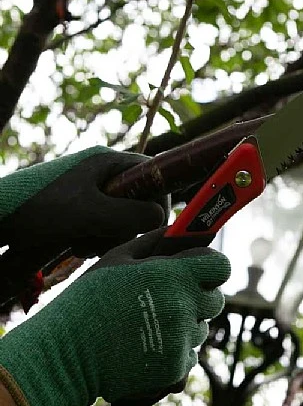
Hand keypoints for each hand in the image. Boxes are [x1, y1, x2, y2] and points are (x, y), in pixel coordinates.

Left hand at [0, 146, 166, 259]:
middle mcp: (102, 171)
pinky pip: (103, 222)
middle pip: (139, 199)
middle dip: (126, 225)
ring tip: (82, 244)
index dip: (160, 198)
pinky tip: (76, 244)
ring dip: (108, 236)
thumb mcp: (90, 213)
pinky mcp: (79, 206)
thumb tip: (160, 217)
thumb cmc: (39, 210)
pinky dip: (95, 238)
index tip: (152, 223)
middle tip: (105, 239)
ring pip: (121, 215)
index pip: (154, 172)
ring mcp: (90, 189)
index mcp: (108, 160)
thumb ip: (131, 214)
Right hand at [0, 230, 229, 405]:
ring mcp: (181, 340)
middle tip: (167, 299)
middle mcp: (184, 307)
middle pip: (215, 300)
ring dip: (184, 325)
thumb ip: (154, 241)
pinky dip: (174, 352)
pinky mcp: (175, 368)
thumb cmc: (89, 299)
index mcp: (174, 276)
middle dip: (197, 296)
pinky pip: (189, 355)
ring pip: (200, 329)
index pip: (221, 266)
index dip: (211, 266)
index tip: (197, 270)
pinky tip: (147, 347)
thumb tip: (178, 229)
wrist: (65, 354)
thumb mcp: (117, 258)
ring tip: (149, 325)